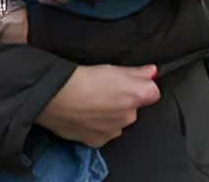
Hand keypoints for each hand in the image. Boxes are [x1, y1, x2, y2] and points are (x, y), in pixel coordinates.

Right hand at [35, 63, 160, 147]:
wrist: (55, 98)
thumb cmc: (81, 79)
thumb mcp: (112, 67)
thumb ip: (137, 72)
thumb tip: (153, 72)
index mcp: (137, 96)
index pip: (150, 92)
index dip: (137, 85)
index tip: (123, 82)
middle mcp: (130, 117)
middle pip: (131, 108)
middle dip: (120, 101)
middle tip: (100, 91)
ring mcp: (114, 131)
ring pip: (115, 121)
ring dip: (107, 114)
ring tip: (88, 103)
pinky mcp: (97, 141)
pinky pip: (101, 133)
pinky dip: (94, 126)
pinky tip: (82, 115)